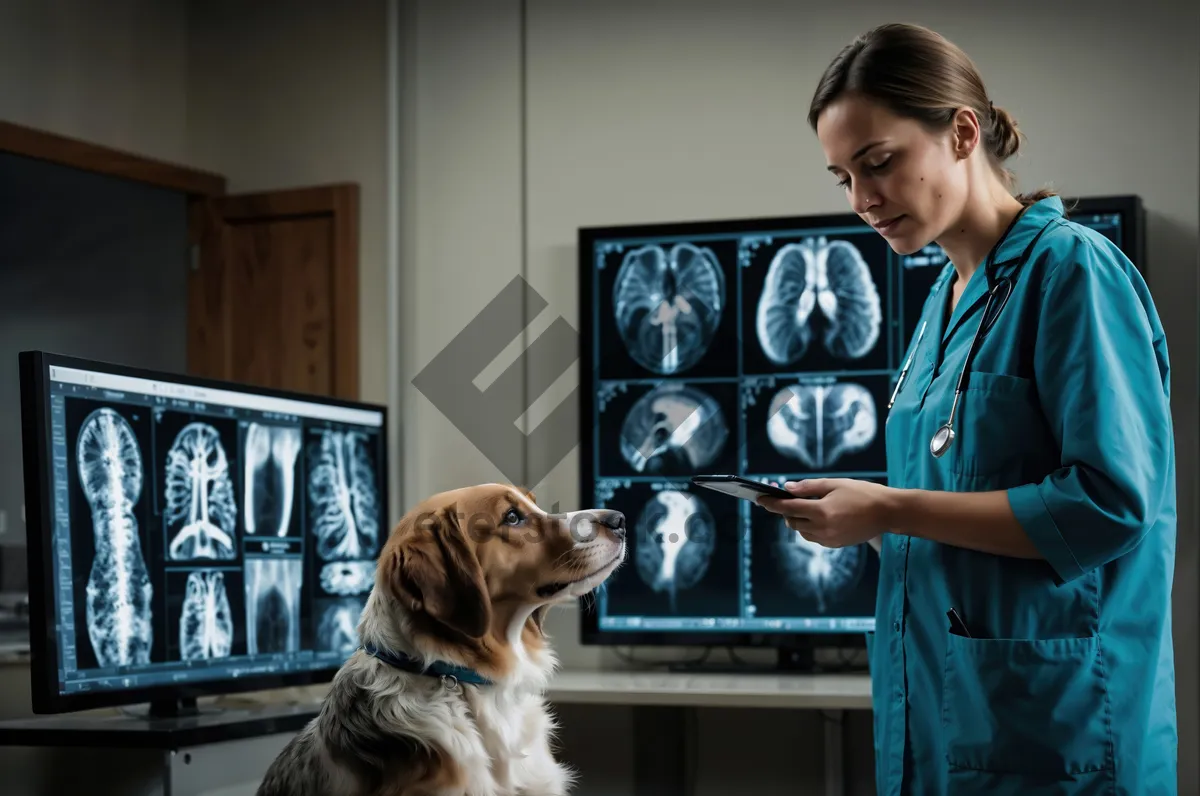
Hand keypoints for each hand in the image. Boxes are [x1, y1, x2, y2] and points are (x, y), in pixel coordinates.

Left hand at [756, 478, 894, 547]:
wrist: (888, 512)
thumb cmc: (863, 493)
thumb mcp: (835, 484)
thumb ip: (809, 487)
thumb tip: (788, 488)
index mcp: (821, 511)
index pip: (788, 508)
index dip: (772, 503)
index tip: (760, 499)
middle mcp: (823, 528)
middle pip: (792, 522)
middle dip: (786, 511)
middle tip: (789, 499)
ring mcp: (829, 539)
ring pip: (802, 532)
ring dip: (798, 521)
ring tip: (807, 508)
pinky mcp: (836, 544)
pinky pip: (814, 538)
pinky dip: (810, 529)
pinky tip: (819, 518)